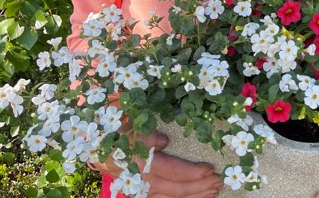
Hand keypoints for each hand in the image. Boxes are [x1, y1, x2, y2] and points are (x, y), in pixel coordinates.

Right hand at [93, 127, 222, 197]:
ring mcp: (144, 191)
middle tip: (218, 182)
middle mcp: (145, 182)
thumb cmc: (121, 135)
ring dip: (194, 197)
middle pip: (177, 190)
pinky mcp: (144, 194)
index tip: (211, 169)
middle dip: (200, 187)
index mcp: (144, 165)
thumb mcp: (134, 128)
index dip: (194, 172)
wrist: (100, 150)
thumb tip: (164, 141)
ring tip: (212, 192)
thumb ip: (149, 135)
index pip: (174, 172)